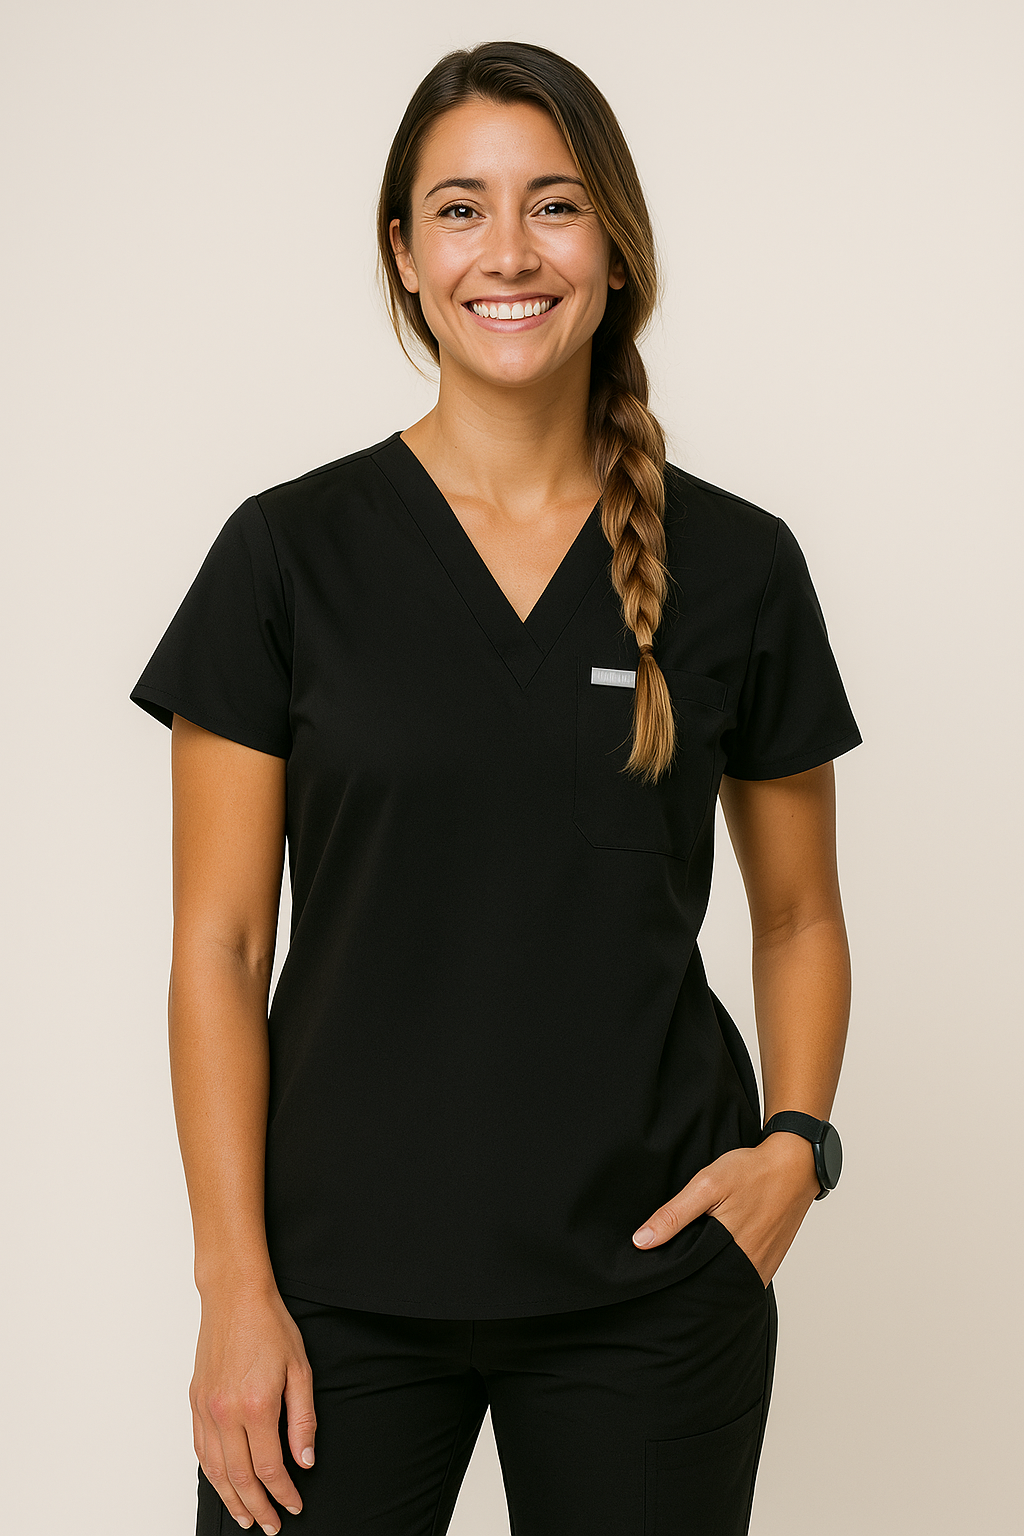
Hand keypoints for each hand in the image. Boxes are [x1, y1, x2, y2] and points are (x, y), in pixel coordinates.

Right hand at [190, 1283, 316, 1533]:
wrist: (235, 1297)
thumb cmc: (270, 1326)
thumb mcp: (299, 1369)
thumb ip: (303, 1419)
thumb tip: (305, 1460)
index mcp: (256, 1406)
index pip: (269, 1467)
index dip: (283, 1492)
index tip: (295, 1504)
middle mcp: (226, 1413)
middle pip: (241, 1477)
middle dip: (258, 1506)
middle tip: (271, 1525)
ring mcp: (206, 1408)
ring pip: (215, 1470)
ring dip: (231, 1498)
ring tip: (245, 1517)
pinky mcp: (195, 1401)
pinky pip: (201, 1448)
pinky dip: (211, 1473)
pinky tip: (223, 1483)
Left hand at [631, 1133, 820, 1285]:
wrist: (795, 1165)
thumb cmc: (752, 1172)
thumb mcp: (707, 1185)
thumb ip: (674, 1214)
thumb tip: (641, 1242)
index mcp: (730, 1253)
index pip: (690, 1281)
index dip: (671, 1278)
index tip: (654, 1272)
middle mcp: (748, 1268)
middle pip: (708, 1285)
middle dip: (689, 1279)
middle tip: (670, 1267)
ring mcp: (762, 1267)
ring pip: (726, 1282)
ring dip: (708, 1275)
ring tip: (691, 1261)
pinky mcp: (770, 1262)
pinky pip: (743, 1275)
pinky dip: (727, 1270)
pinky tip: (715, 1255)